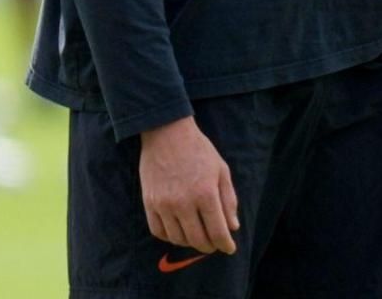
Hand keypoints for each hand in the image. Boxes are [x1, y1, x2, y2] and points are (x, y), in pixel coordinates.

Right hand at [138, 116, 239, 254]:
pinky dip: (170, 237)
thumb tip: (233, 227)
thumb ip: (228, 200)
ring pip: (178, 238)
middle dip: (210, 246)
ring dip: (190, 243)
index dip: (226, 244)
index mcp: (205, 193)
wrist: (166, 133)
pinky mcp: (149, 203)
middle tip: (214, 245)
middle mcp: (184, 202)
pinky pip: (158, 231)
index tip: (229, 248)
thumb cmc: (199, 150)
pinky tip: (179, 232)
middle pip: (198, 239)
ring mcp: (164, 204)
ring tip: (198, 237)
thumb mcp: (221, 170)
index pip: (218, 231)